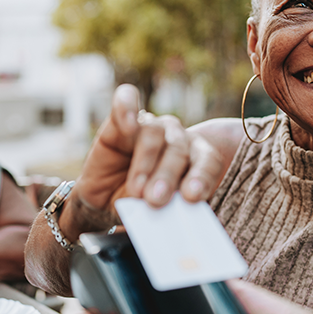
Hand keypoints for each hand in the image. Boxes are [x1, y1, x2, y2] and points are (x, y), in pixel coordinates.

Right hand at [63, 84, 224, 235]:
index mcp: (195, 159)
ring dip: (145, 163)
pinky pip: (126, 100)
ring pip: (154, 133)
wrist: (104, 201)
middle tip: (155, 201)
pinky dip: (126, 109)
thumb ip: (170, 209)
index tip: (192, 196)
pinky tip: (128, 125)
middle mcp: (176, 138)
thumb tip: (177, 213)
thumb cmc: (138, 206)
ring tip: (136, 190)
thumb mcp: (157, 213)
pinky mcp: (120, 120)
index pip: (208, 160)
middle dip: (168, 176)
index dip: (202, 176)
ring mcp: (149, 126)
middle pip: (179, 149)